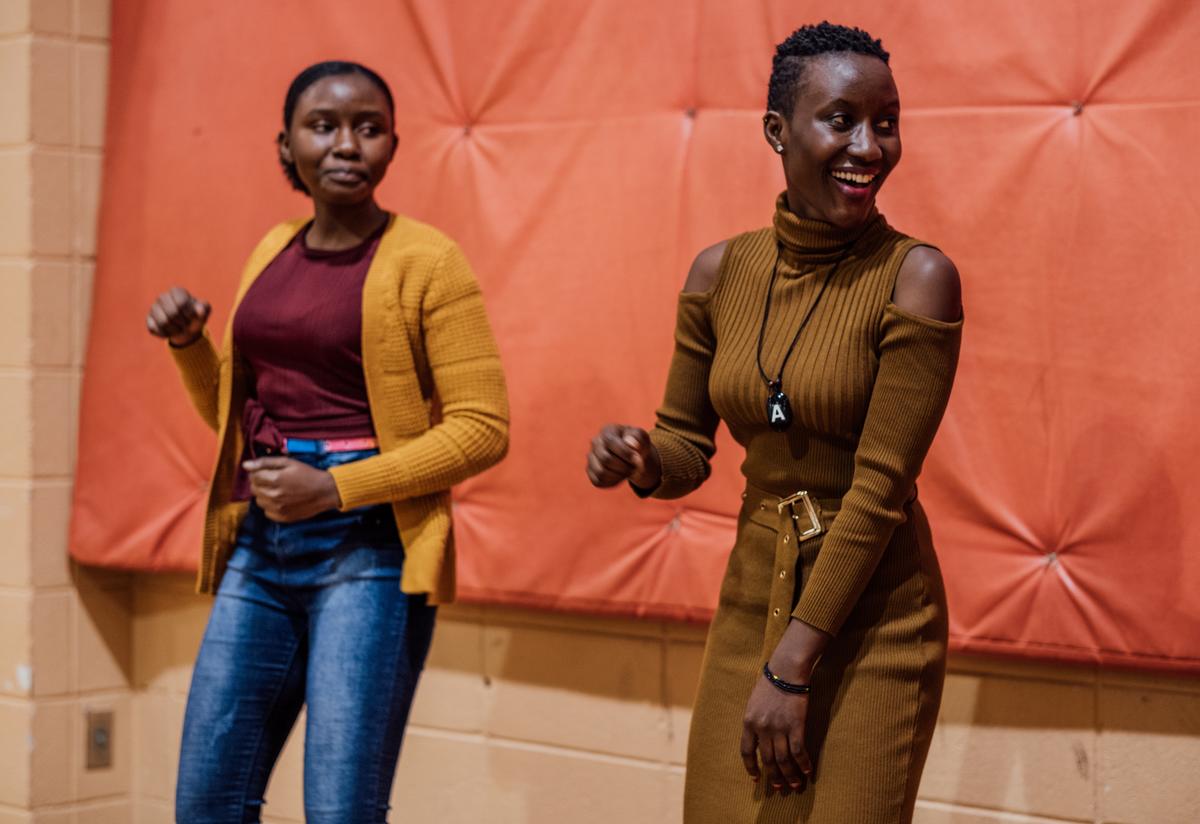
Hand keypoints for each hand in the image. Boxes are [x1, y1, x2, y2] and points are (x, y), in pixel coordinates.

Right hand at [146, 287, 210, 346]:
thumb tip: (199, 311)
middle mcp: (162, 297)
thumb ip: (204, 308)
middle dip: (183, 323)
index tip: (193, 317)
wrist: (187, 328)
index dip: (189, 314)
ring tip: (180, 328)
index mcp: (176, 291)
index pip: (181, 303)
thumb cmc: (196, 316)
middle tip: (186, 324)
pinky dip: (166, 334)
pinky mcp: (149, 320)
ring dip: (176, 330)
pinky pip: (155, 330)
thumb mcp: (204, 311)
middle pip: (172, 313)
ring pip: (163, 322)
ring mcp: (154, 308)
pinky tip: (171, 332)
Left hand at [242, 456, 341, 521]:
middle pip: (254, 489)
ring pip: (258, 501)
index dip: (258, 472)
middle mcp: (274, 496)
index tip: (268, 472)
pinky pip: (266, 512)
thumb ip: (265, 462)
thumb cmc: (307, 474)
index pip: (253, 476)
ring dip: (264, 495)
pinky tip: (281, 500)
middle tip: (274, 480)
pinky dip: (270, 506)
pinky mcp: (282, 517)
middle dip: (260, 483)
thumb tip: (245, 465)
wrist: (325, 492)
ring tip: (278, 490)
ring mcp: (277, 508)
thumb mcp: (288, 462)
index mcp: (275, 479)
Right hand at [586, 424, 660, 489]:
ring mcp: (591, 457)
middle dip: (624, 467)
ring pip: (601, 473)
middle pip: (606, 460)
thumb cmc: (637, 443)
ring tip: (629, 472)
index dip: (625, 453)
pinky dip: (612, 482)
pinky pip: (598, 482)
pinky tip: (621, 476)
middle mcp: (595, 443)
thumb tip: (631, 444)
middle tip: (635, 467)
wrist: (633, 455)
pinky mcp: (591, 471)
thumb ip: (638, 437)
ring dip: (619, 476)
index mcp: (607, 431)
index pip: (611, 442)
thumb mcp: (642, 437)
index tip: (637, 458)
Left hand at [740, 619, 828, 790]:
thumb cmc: (770, 683)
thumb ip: (755, 721)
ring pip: (783, 760)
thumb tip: (758, 739)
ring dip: (789, 775)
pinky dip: (803, 763)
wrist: (786, 670)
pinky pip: (799, 751)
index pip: (747, 751)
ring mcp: (779, 728)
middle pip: (767, 759)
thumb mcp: (754, 702)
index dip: (751, 767)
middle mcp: (762, 728)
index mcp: (748, 722)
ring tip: (794, 785)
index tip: (756, 778)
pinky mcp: (796, 725)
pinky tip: (807, 771)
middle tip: (779, 788)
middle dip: (773, 776)